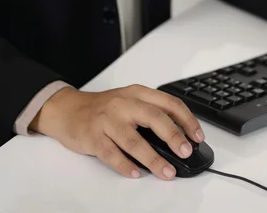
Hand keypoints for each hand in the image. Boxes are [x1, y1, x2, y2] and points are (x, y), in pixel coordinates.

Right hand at [30, 85, 204, 180]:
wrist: (68, 109)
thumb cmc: (104, 108)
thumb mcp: (130, 101)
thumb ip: (152, 113)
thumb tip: (180, 138)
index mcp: (137, 94)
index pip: (169, 103)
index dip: (187, 120)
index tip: (198, 136)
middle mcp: (123, 104)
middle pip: (154, 118)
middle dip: (174, 136)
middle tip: (186, 152)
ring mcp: (107, 120)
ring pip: (133, 140)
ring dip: (153, 159)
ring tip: (166, 171)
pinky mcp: (92, 136)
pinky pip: (111, 154)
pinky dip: (125, 165)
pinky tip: (136, 173)